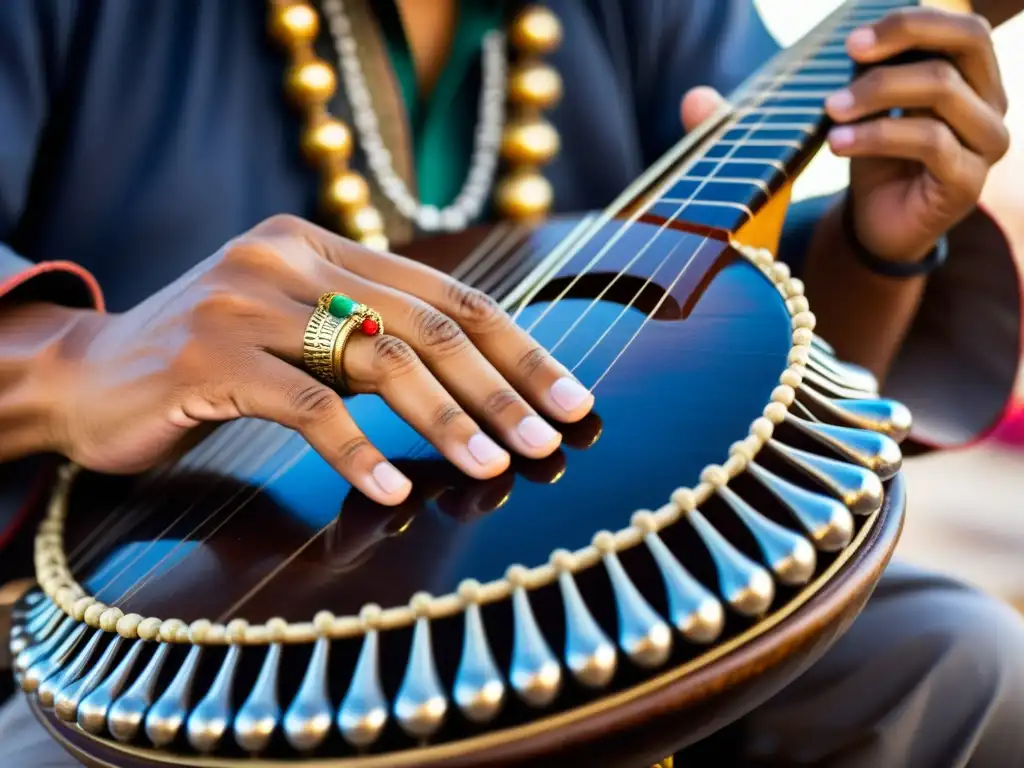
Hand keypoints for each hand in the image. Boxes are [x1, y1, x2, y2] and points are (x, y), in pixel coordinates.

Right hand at [47, 215, 593, 504]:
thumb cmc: (214, 363)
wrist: (90, 375)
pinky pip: (307, 404)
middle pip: (427, 326)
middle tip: (549, 440)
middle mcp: (290, 257)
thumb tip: (481, 377)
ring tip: (494, 468)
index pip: (447, 296)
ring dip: (447, 421)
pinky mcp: (208, 353)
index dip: (517, 349)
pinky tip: (393, 489)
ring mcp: (247, 300)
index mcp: (324, 246)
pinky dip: (357, 451)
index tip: (569, 399)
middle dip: (499, 389)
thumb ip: (371, 333)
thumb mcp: (299, 329)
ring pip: (377, 361)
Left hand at [824, 8, 1009, 259]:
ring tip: (832, 110)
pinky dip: (875, 136)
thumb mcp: (876, 107)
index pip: (964, 28)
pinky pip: (929, 140)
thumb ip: (879, 71)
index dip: (912, 23)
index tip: (854, 40)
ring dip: (876, 94)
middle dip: (902, 43)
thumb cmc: (879, 159)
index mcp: (976, 78)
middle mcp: (993, 104)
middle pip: (965, 45)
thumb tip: (863, 38)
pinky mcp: (970, 180)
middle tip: (848, 54)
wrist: (878, 225)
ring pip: (942, 89)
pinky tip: (837, 143)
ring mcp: (988, 143)